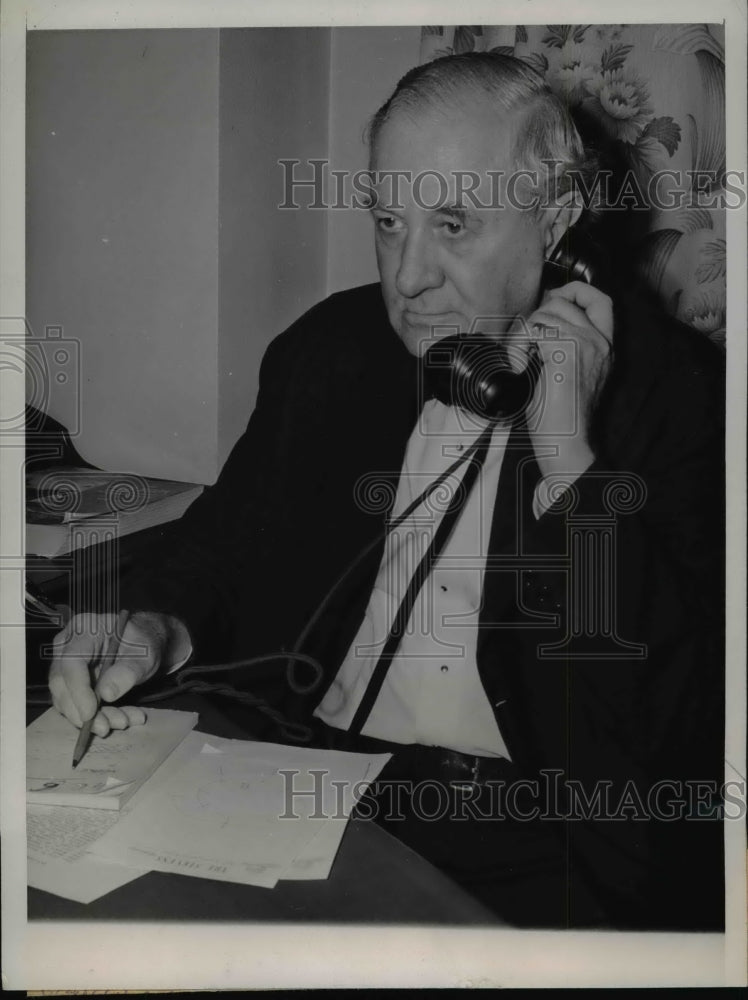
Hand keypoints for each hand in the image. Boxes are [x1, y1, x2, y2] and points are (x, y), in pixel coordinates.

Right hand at [49, 610, 188, 735]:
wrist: (142, 644)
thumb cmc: (142, 643)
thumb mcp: (144, 655)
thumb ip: (128, 671)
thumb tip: (106, 694)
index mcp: (84, 629)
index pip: (70, 662)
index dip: (78, 690)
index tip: (91, 713)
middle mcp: (67, 646)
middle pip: (61, 684)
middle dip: (82, 711)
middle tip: (106, 728)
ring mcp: (65, 665)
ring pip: (67, 699)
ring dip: (93, 718)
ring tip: (123, 721)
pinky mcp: (70, 683)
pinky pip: (76, 705)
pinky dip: (98, 717)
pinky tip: (123, 718)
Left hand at [520, 281, 613, 479]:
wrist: (567, 444)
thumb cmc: (562, 417)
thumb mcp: (570, 373)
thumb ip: (565, 345)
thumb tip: (541, 319)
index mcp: (605, 347)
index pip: (601, 299)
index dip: (575, 291)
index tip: (552, 301)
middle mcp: (601, 343)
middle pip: (563, 302)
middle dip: (536, 317)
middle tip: (526, 344)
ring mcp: (586, 346)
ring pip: (545, 315)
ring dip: (523, 335)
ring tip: (521, 360)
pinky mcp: (566, 354)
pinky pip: (534, 330)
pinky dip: (518, 345)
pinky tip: (519, 364)